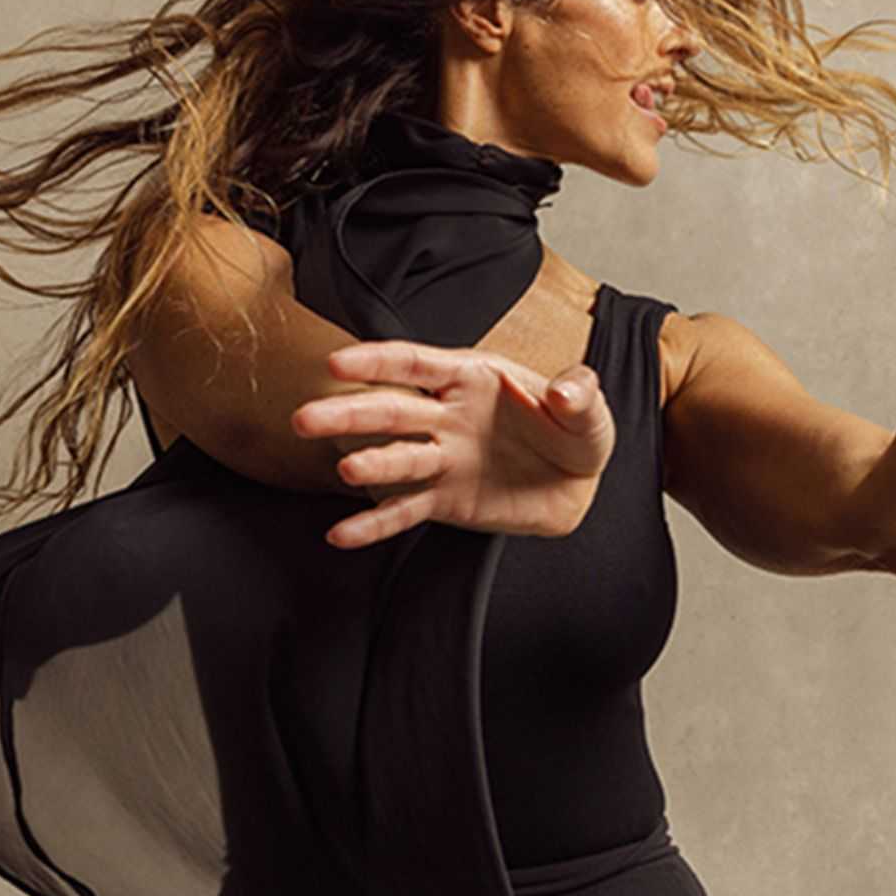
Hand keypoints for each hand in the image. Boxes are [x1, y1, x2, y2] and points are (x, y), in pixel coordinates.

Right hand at [290, 341, 614, 548]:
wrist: (578, 485)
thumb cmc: (575, 433)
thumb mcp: (588, 409)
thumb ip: (578, 393)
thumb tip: (563, 392)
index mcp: (472, 378)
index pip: (416, 362)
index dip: (376, 360)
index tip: (338, 363)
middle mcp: (446, 416)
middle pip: (391, 410)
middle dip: (349, 413)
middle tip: (307, 419)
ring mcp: (441, 460)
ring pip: (396, 459)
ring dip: (370, 462)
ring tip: (347, 469)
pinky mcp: (445, 501)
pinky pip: (404, 512)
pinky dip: (373, 525)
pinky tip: (341, 534)